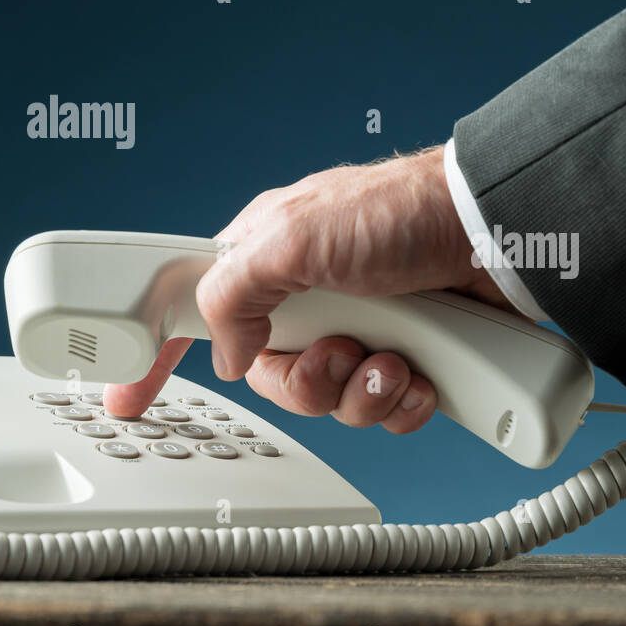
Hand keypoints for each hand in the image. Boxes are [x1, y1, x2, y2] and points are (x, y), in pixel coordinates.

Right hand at [101, 147, 515, 432]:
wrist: (497, 234)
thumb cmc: (401, 212)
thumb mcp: (293, 237)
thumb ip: (233, 292)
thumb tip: (229, 356)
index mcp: (271, 263)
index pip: (198, 315)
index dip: (161, 358)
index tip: (128, 398)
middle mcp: (314, 301)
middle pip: (276, 379)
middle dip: (308, 382)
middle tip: (340, 351)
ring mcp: (366, 331)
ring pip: (333, 404)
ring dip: (364, 394)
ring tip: (396, 360)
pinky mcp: (414, 358)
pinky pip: (387, 414)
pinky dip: (405, 404)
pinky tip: (425, 376)